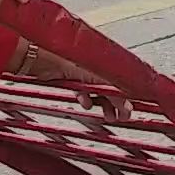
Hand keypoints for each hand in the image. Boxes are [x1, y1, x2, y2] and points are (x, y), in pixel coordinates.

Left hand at [14, 43, 131, 119]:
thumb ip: (115, 92)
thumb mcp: (99, 79)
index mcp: (108, 60)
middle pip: (113, 86)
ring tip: (107, 116)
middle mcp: (98, 64)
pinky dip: (87, 99)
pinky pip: (83, 90)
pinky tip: (86, 103)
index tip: (132, 108)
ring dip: (104, 104)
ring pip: (99, 91)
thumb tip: (127, 105)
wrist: (42, 57)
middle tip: (121, 116)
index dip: (130, 95)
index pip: (124, 80)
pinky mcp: (71, 77)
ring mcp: (84, 71)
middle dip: (118, 103)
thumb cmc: (70, 58)